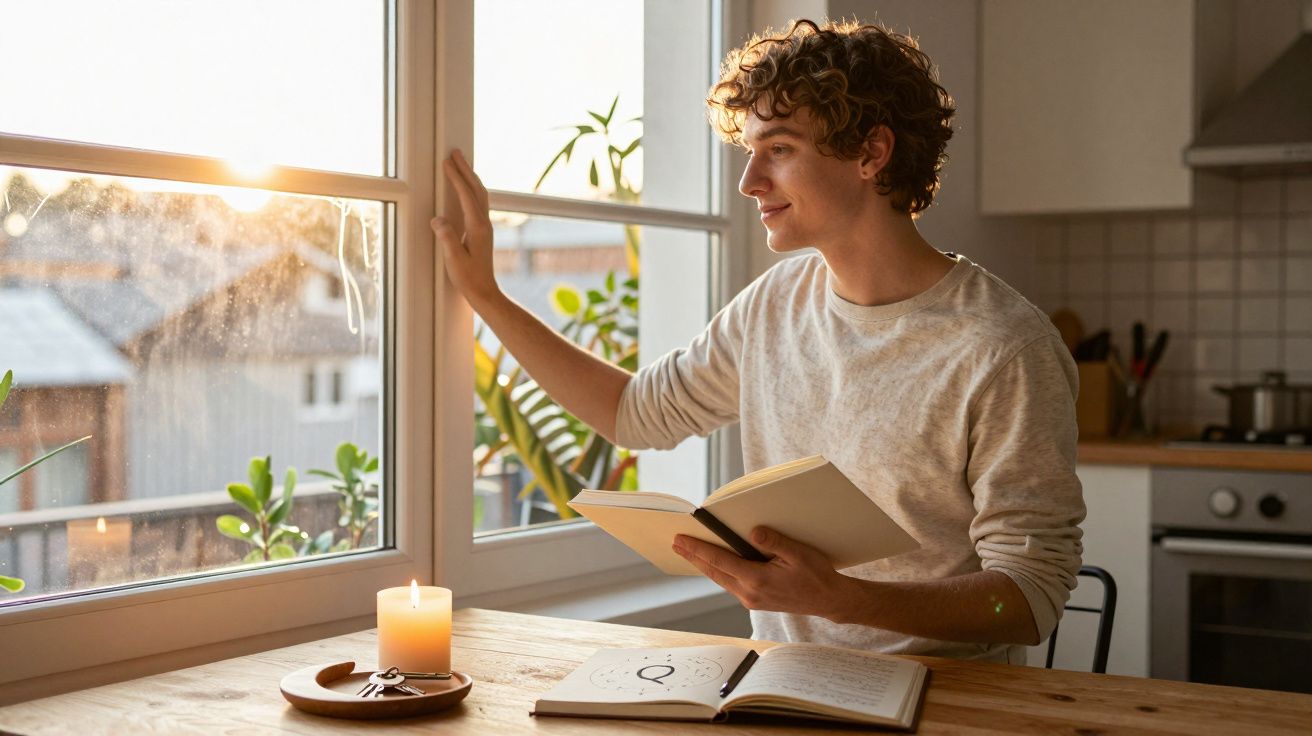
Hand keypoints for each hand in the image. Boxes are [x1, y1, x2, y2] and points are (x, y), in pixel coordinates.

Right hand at [431, 149, 500, 306]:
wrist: (484, 291)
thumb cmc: (469, 278)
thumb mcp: (453, 259)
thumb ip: (446, 238)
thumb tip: (437, 219)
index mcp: (477, 227)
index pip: (466, 196)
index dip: (456, 177)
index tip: (447, 162)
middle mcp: (484, 223)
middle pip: (476, 189)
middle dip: (466, 169)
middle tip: (456, 152)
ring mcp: (485, 226)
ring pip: (480, 194)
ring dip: (470, 177)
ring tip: (461, 163)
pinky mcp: (483, 231)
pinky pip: (479, 202)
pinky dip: (472, 189)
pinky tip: (467, 188)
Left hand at [672, 527, 856, 619]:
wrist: (829, 600)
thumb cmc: (817, 576)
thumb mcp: (799, 554)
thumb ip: (774, 542)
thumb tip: (753, 532)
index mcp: (757, 580)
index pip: (720, 561)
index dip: (698, 549)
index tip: (680, 540)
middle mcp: (750, 593)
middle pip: (714, 572)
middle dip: (694, 557)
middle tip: (675, 544)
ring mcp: (752, 600)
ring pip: (721, 579)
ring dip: (704, 565)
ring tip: (689, 552)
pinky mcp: (756, 601)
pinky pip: (731, 583)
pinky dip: (719, 571)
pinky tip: (715, 564)